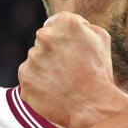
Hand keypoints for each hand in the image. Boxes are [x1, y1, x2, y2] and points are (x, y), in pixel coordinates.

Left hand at [18, 11, 127, 127]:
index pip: (56, 23)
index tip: (71, 51)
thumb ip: (85, 25)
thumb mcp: (102, 40)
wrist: (93, 106)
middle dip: (53, 52)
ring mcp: (32, 57)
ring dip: (45, 68)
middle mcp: (45, 35)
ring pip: (35, 60)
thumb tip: (76, 24)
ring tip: (63, 82)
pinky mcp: (24, 76)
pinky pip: (28, 77)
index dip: (64, 38)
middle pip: (43, 40)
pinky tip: (54, 91)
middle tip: (68, 69)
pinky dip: (38, 84)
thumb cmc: (100, 73)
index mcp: (66, 22)